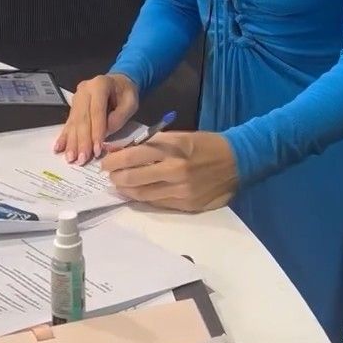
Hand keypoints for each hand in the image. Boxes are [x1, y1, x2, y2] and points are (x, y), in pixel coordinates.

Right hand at [54, 73, 138, 163]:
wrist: (119, 83)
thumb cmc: (126, 93)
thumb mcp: (131, 103)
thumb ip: (118, 117)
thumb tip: (105, 134)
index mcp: (100, 84)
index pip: (97, 111)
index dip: (96, 131)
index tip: (97, 150)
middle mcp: (85, 90)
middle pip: (82, 118)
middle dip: (82, 141)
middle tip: (82, 159)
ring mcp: (77, 98)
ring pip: (74, 122)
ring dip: (72, 142)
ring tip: (71, 158)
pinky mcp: (74, 107)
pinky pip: (69, 123)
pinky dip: (64, 137)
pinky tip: (59, 148)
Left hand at [101, 131, 238, 212]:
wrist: (237, 161)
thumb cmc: (206, 144)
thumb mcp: (180, 137)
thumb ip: (154, 144)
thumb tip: (126, 151)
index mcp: (173, 148)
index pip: (135, 155)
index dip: (116, 160)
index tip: (105, 161)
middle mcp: (175, 170)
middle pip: (134, 177)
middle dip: (116, 177)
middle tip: (109, 175)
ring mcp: (181, 190)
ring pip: (143, 194)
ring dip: (126, 190)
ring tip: (119, 185)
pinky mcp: (186, 205)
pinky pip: (157, 203)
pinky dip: (143, 198)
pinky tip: (136, 194)